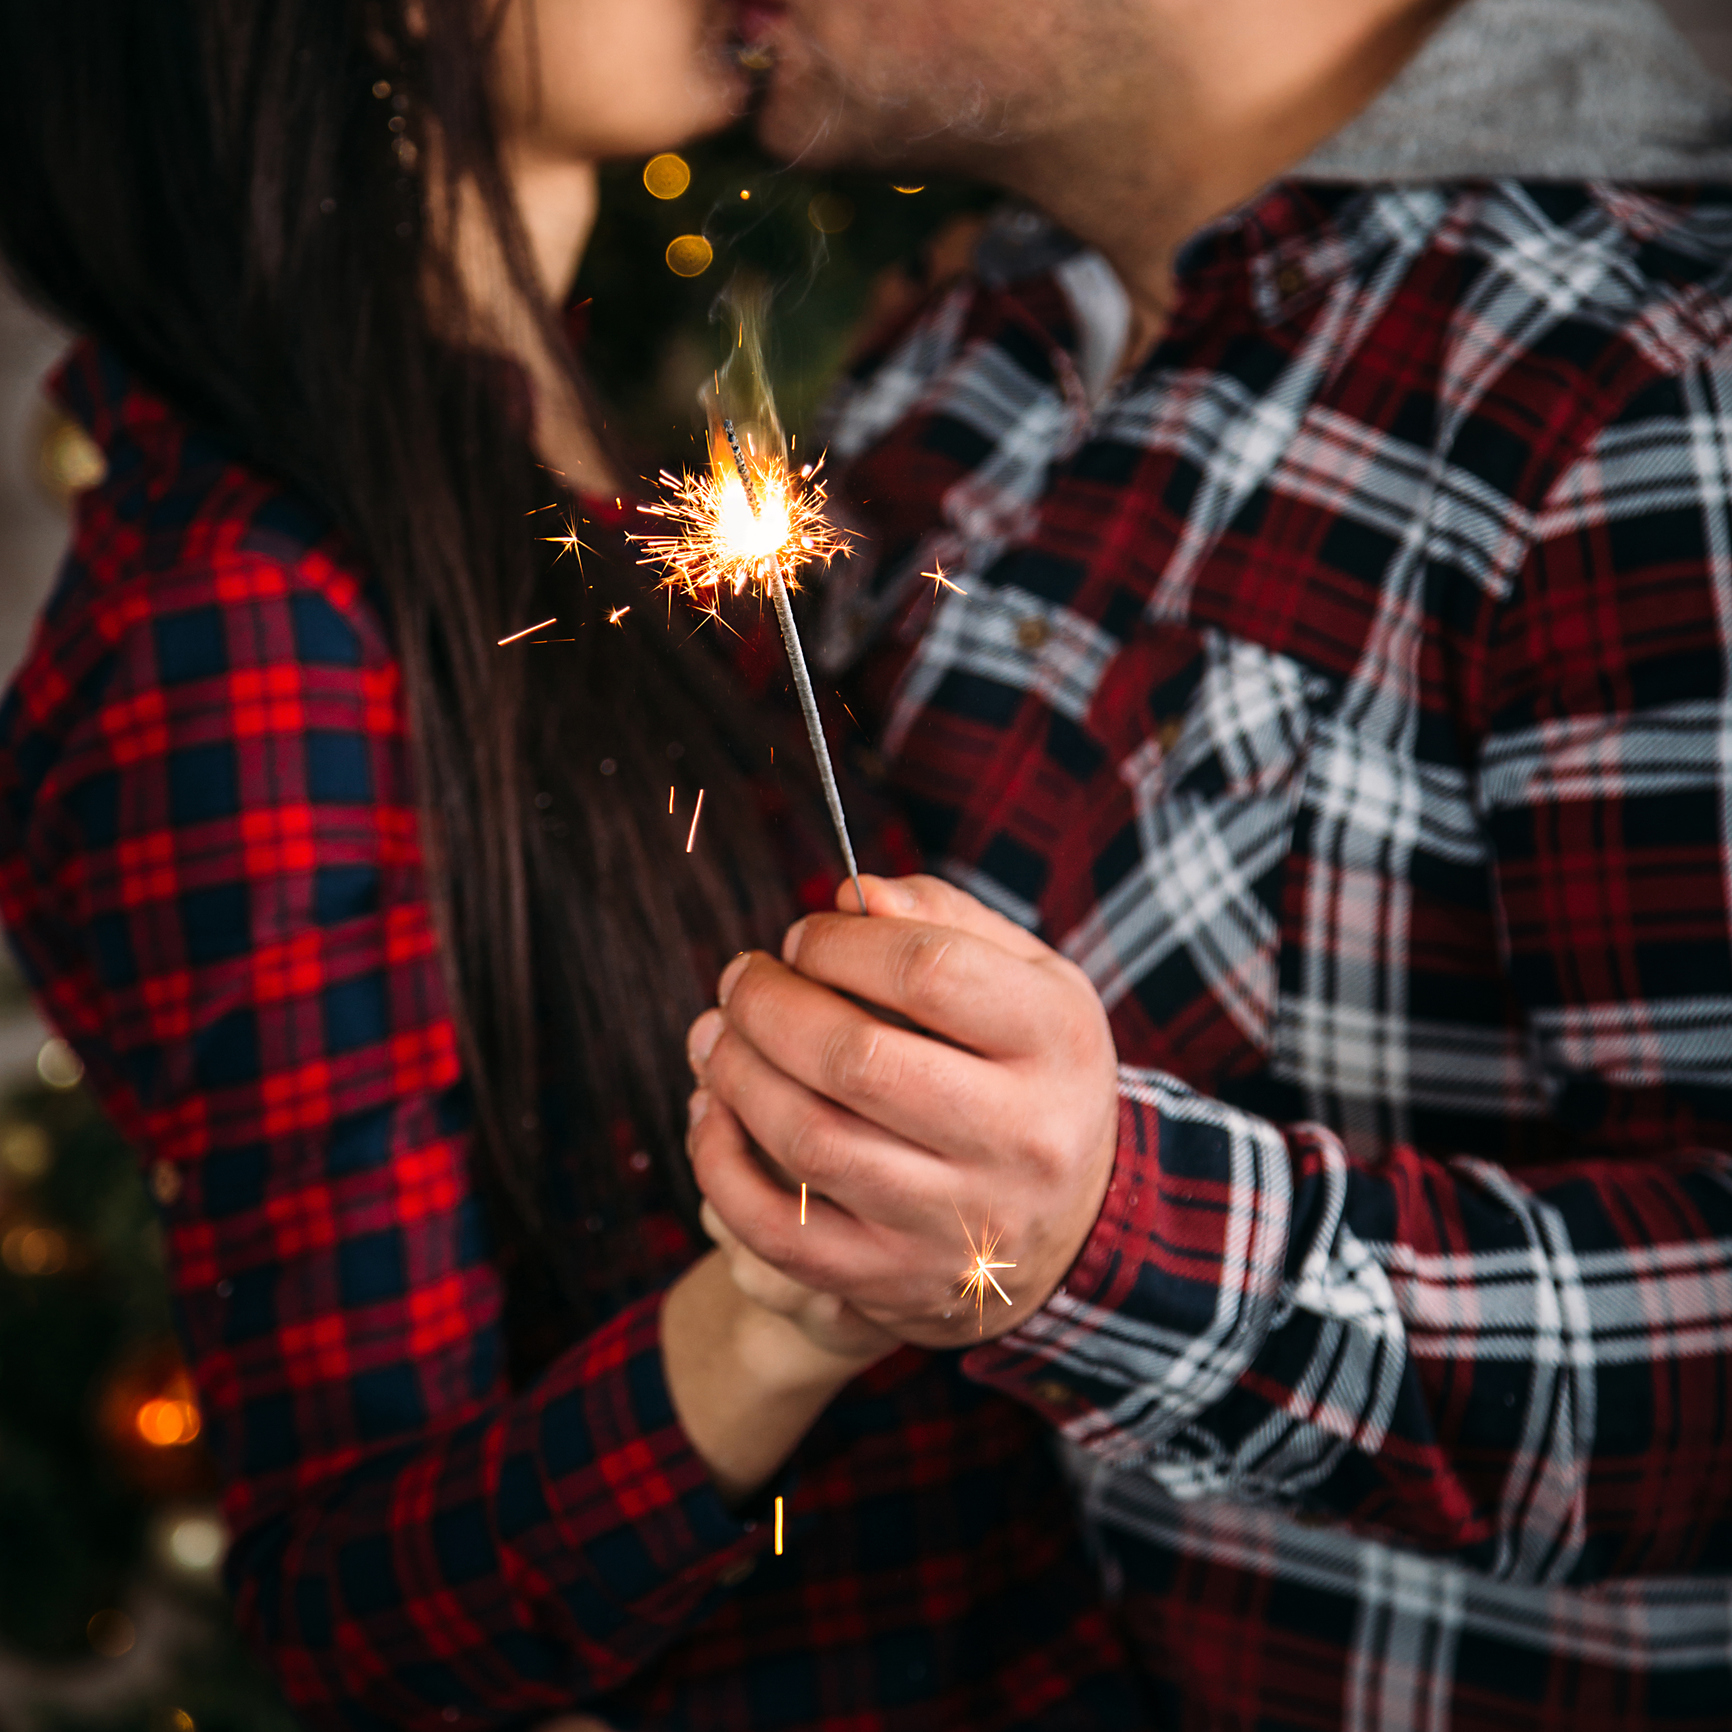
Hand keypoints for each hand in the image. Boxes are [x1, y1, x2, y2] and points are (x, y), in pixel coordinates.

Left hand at [685, 875, 1119, 1349]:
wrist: (1070, 1223)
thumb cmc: (1028, 1069)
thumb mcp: (1027, 977)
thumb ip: (944, 920)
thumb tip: (851, 897)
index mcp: (1054, 1041)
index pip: (927, 971)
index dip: (838, 944)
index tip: (801, 940)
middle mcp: (1019, 1138)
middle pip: (856, 1059)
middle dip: (766, 1006)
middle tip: (738, 981)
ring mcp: (958, 1222)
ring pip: (811, 1143)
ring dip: (734, 1077)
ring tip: (713, 1037)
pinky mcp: (898, 1282)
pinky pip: (783, 1234)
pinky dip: (721, 1168)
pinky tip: (710, 1115)